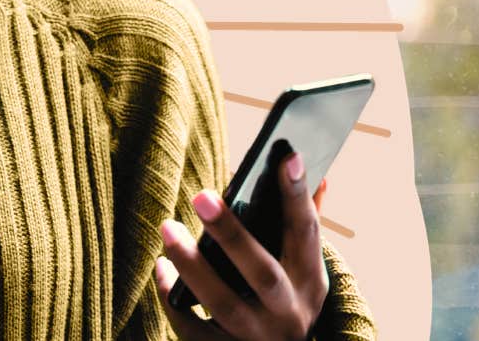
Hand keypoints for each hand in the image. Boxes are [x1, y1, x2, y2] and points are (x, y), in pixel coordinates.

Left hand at [153, 151, 330, 340]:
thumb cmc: (287, 300)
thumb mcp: (304, 270)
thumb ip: (305, 225)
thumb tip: (317, 174)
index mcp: (310, 282)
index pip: (306, 233)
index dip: (298, 195)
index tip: (288, 156)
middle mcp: (288, 312)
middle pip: (262, 274)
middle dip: (232, 235)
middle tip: (201, 196)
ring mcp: (256, 337)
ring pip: (223, 304)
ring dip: (192, 265)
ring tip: (168, 227)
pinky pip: (193, 330)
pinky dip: (173, 298)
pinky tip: (161, 268)